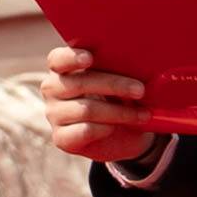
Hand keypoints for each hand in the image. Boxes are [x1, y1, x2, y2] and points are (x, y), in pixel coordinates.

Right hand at [40, 45, 160, 164]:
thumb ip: (119, 69)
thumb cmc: (120, 97)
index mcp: (63, 67)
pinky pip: (85, 131)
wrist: (123, 134)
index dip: (72, 58)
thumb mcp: (120, 79)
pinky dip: (106, 129)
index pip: (58, 59)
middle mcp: (53, 89)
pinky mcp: (61, 138)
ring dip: (119, 112)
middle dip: (114, 85)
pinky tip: (117, 128)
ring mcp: (54, 114)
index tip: (90, 58)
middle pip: (79, 83)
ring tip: (142, 114)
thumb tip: (138, 64)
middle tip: (140, 90)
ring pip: (86, 109)